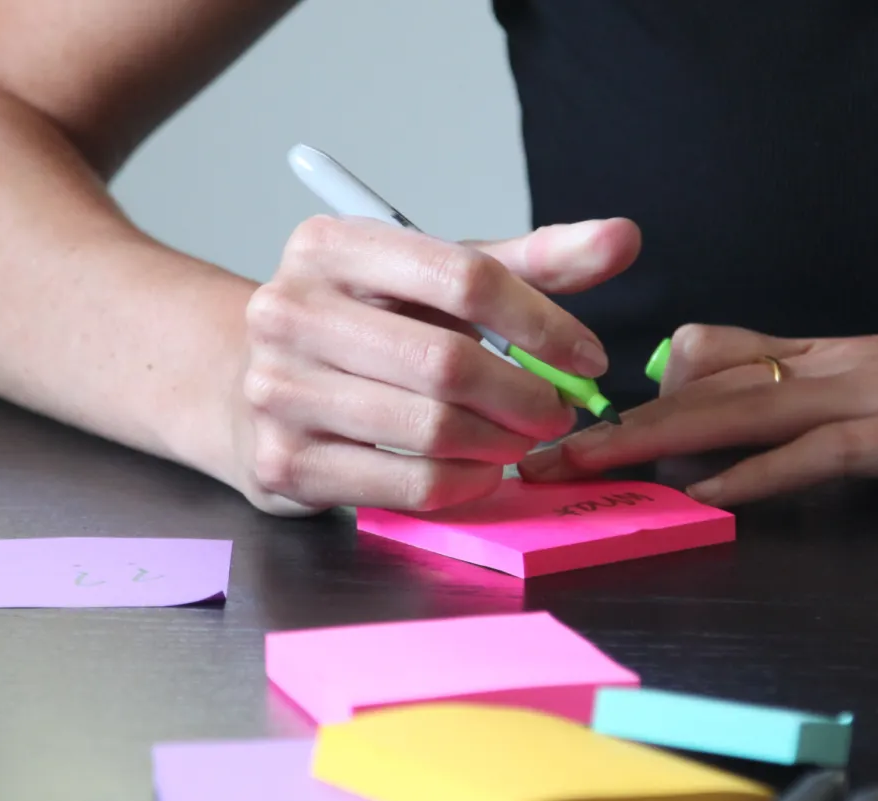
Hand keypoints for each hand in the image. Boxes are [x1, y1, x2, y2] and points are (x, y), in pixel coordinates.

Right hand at [234, 215, 640, 513]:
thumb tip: (622, 238)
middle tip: (560, 411)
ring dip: (500, 442)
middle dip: (526, 395)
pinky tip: (481, 469)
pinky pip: (408, 485)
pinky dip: (466, 483)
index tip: (585, 358)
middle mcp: (290, 311)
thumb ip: (533, 263)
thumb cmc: (370, 328)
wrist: (255, 387)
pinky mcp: (286, 465)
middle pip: (448, 362)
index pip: (464, 277)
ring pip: (431, 429)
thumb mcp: (439, 281)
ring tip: (521, 438)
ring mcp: (278, 392)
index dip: (543, 323)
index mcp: (331, 245)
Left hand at [519, 312, 877, 504]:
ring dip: (653, 443)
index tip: (569, 422)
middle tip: (532, 450)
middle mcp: (847, 365)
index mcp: (846, 358)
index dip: (638, 394)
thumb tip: (771, 440)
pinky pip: (826, 453)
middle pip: (703, 388)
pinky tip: (709, 492)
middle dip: (611, 424)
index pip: (718, 365)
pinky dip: (760, 475)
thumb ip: (844, 412)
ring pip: (743, 412)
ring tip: (582, 469)